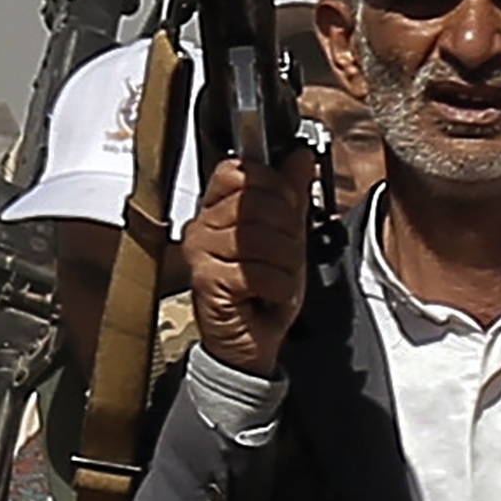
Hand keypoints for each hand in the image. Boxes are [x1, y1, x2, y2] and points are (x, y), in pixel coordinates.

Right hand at [183, 148, 305, 376]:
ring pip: (262, 237)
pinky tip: (270, 297)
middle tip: (286, 259)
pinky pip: (260, 272)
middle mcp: (202, 226)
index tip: (287, 211)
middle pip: (257, 203)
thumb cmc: (262, 294)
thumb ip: (291, 196)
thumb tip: (300, 155)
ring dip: (286, 265)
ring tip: (279, 280)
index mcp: (217, 209)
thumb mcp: (286, 238)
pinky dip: (279, 289)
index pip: (239, 171)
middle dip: (288, 233)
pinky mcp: (206, 280)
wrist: (249, 345)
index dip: (273, 186)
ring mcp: (200, 252)